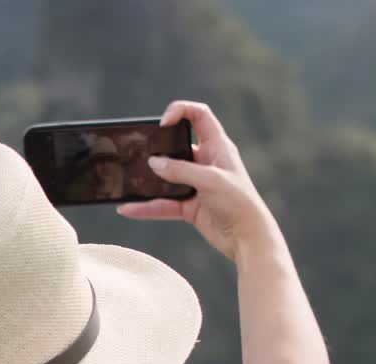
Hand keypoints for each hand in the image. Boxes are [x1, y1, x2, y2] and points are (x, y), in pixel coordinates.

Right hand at [117, 101, 278, 261]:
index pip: (199, 116)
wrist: (247, 239)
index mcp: (217, 146)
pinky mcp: (190, 206)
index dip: (181, 111)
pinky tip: (130, 208)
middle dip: (157, 148)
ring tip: (128, 181)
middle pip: (176, 147)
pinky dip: (147, 207)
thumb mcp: (210, 180)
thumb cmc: (239, 203)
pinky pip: (164, 203)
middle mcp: (206, 162)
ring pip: (166, 178)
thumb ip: (181, 170)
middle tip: (140, 152)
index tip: (164, 124)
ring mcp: (196, 184)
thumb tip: (154, 163)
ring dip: (148, 181)